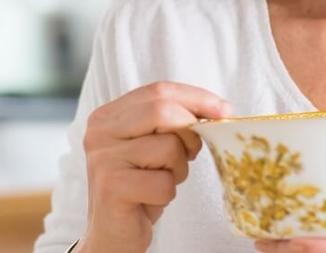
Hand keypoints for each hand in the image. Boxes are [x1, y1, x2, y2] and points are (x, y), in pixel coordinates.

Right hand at [78, 82, 231, 252]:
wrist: (112, 234)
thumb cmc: (139, 187)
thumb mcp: (152, 146)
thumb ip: (172, 122)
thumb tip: (219, 109)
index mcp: (108, 116)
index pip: (158, 90)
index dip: (196, 98)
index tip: (225, 110)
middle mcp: (99, 132)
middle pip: (163, 111)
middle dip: (190, 132)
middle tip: (193, 153)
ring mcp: (103, 159)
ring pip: (168, 147)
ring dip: (179, 169)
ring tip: (161, 181)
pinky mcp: (112, 187)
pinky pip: (164, 182)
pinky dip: (169, 193)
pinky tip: (151, 200)